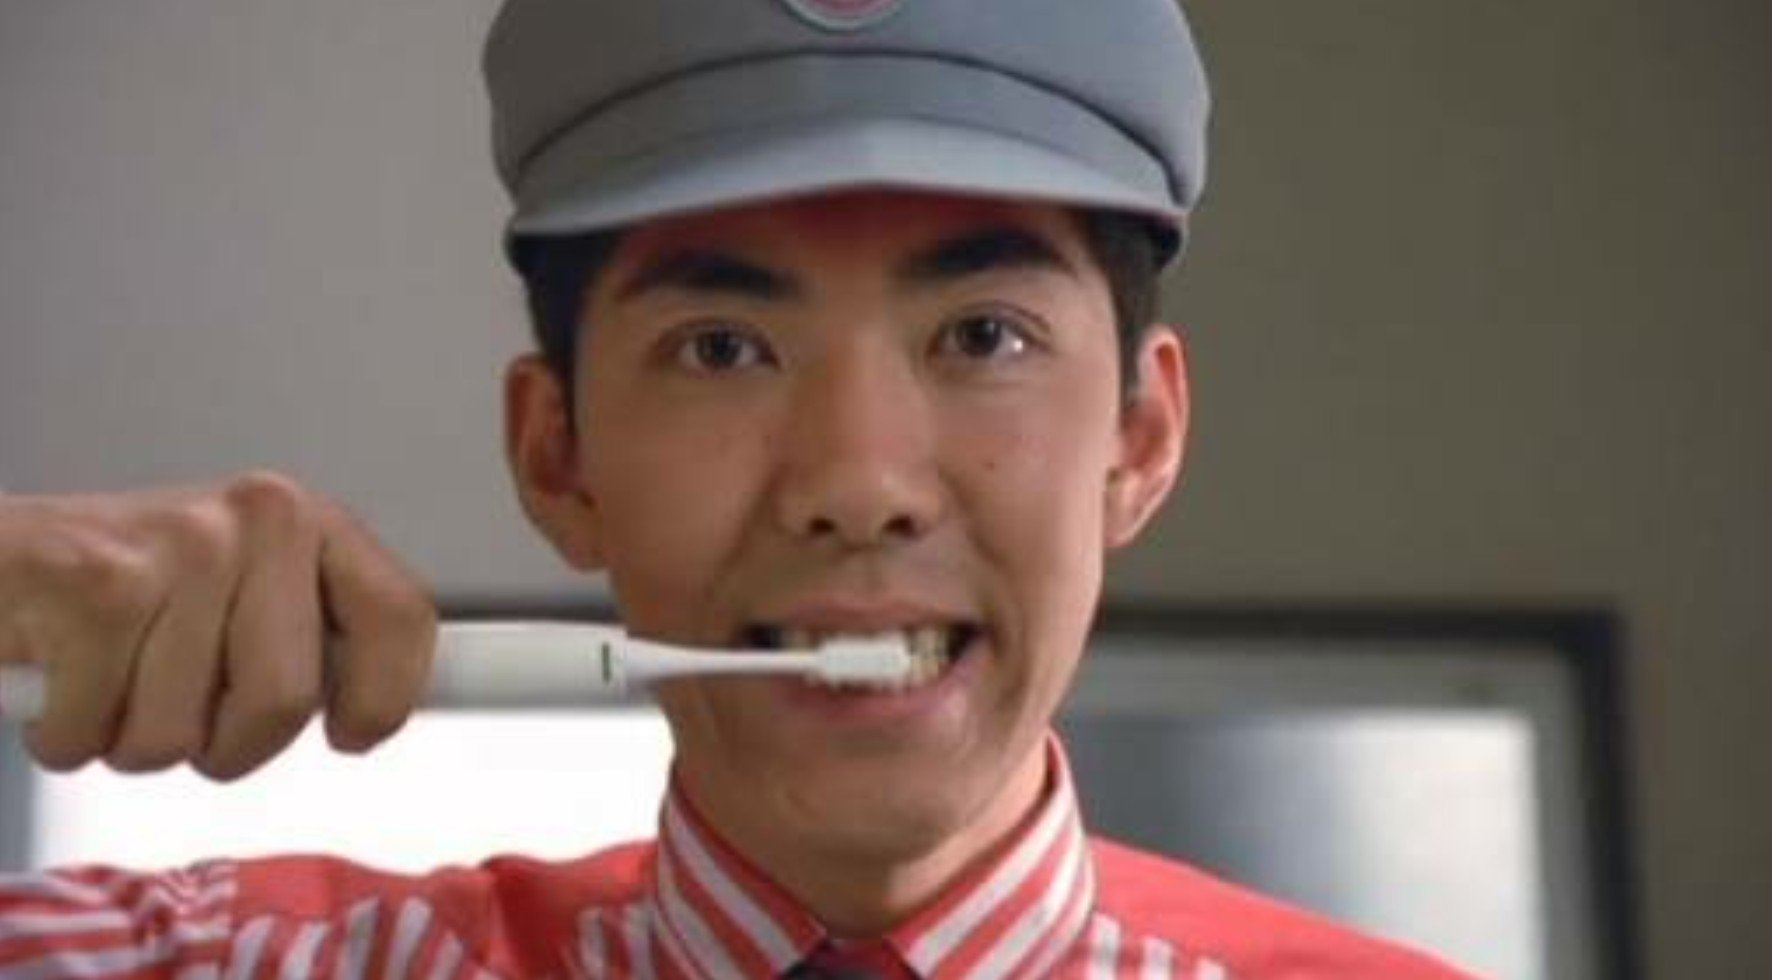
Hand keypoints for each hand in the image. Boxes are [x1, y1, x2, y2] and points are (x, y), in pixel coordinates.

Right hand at [0, 472, 435, 779]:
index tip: (352, 732)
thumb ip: (316, 640)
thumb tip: (384, 710)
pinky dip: (68, 734)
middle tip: (186, 712)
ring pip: (184, 732)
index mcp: (306, 520)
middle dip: (229, 743)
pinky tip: (61, 680)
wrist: (1, 564)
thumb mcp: (245, 597)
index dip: (383, 699)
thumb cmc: (127, 594)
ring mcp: (176, 546)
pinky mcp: (92, 583)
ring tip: (114, 682)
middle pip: (286, 702)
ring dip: (136, 739)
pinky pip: (98, 730)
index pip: (402, 617)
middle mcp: (256, 518)